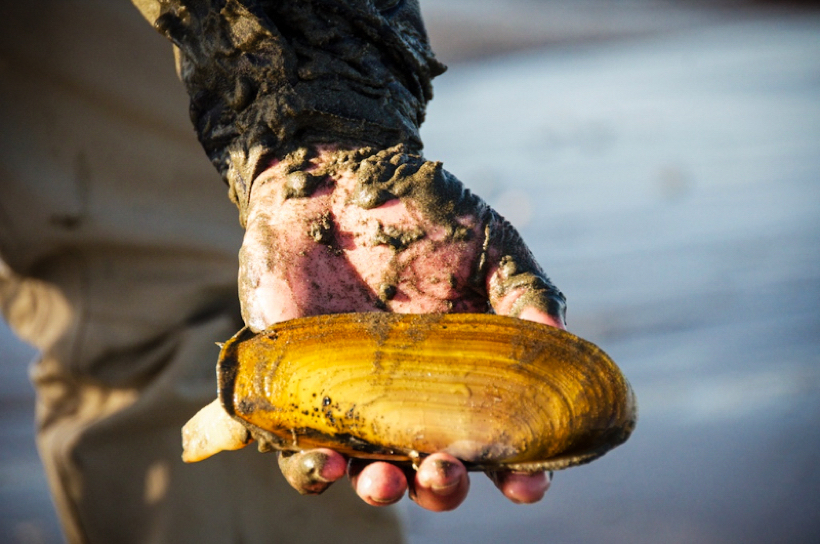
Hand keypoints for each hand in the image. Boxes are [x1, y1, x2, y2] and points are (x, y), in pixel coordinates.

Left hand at [227, 144, 564, 510]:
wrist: (332, 173)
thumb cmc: (421, 210)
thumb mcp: (489, 245)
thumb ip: (525, 293)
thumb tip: (559, 343)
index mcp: (462, 371)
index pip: (493, 438)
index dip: (514, 471)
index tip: (526, 482)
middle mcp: (409, 393)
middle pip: (430, 467)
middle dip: (443, 485)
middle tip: (445, 472)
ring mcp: (351, 392)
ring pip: (365, 468)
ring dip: (378, 489)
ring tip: (382, 482)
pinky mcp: (295, 381)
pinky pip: (296, 444)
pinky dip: (310, 465)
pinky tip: (324, 459)